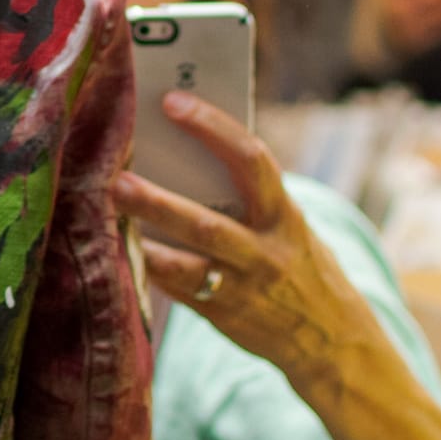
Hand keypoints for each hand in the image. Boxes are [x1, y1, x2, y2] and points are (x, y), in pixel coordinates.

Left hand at [113, 92, 371, 386]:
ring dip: (144, 243)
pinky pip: (177, 292)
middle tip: (118, 177)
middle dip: (160, 203)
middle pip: (207, 226)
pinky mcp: (222, 316)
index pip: (252, 160)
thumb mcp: (286, 224)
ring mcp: (242, 289)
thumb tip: (177, 150)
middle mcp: (266, 253)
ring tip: (107, 217)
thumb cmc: (295, 260)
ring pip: (187, 268)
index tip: (172, 100)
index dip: (213, 127)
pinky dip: (146, 270)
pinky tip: (115, 251)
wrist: (333, 338)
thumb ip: (246, 195)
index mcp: (284, 215)